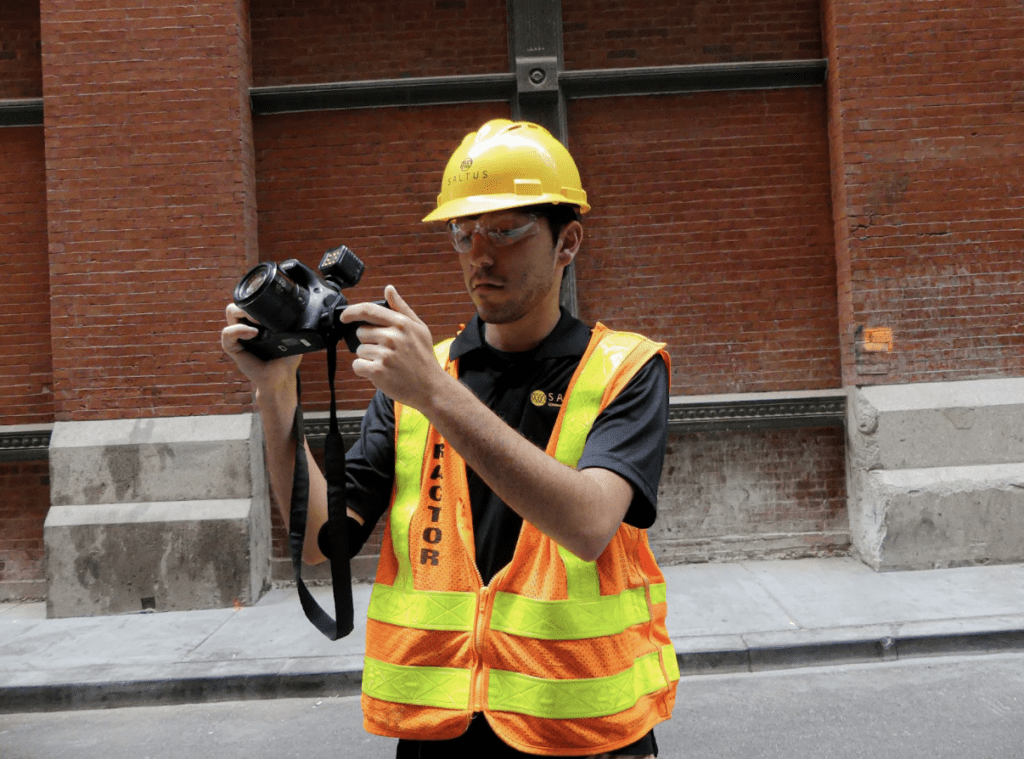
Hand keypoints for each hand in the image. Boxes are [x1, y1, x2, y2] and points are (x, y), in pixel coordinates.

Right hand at [220, 303, 301, 393]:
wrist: (282, 378)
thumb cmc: (287, 358)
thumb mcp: (294, 336)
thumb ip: (295, 323)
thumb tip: (303, 311)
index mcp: (260, 322)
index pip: (252, 302)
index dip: (256, 298)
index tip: (270, 302)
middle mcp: (247, 326)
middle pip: (239, 302)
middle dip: (248, 302)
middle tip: (261, 314)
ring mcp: (239, 336)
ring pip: (230, 312)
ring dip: (242, 312)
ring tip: (257, 322)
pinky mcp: (233, 348)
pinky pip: (227, 334)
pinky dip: (238, 330)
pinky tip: (253, 333)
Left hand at [340, 285, 449, 409]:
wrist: (431, 387)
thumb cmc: (424, 357)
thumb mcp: (419, 328)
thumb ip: (401, 308)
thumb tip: (388, 289)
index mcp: (401, 323)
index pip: (368, 310)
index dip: (351, 312)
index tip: (344, 317)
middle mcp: (392, 336)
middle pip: (361, 333)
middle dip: (368, 342)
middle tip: (385, 352)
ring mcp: (385, 354)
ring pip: (359, 350)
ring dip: (368, 357)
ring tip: (387, 364)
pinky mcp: (378, 371)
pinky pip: (357, 365)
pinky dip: (364, 370)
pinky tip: (380, 373)